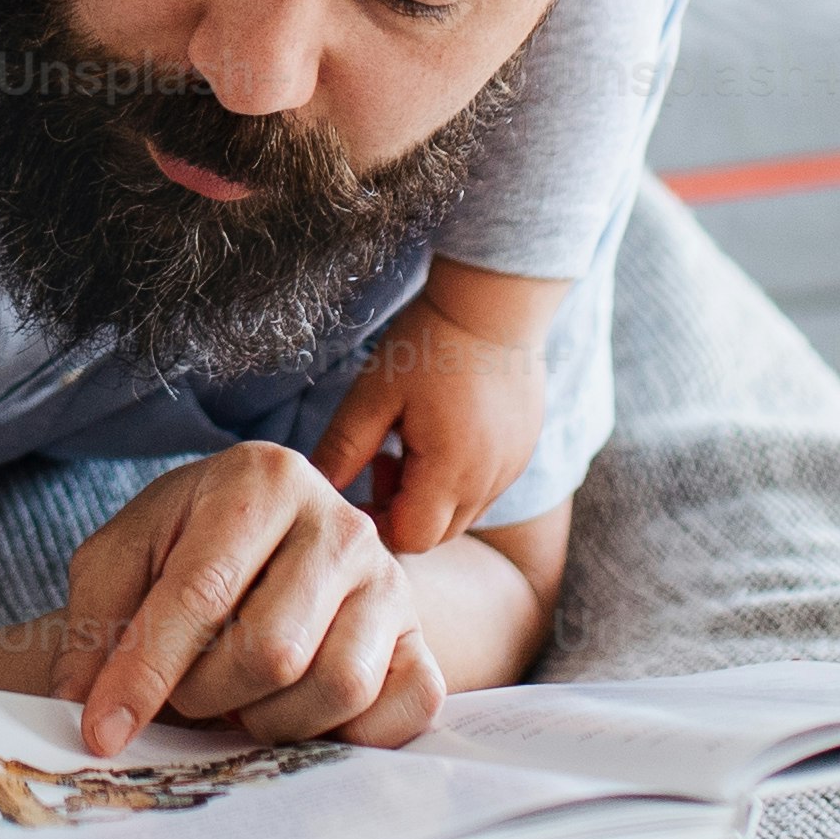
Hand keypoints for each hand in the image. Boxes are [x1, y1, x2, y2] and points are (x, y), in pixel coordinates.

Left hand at [41, 445, 449, 752]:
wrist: (272, 540)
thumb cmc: (193, 544)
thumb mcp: (128, 553)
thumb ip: (93, 617)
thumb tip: (80, 701)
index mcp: (262, 479)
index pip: (200, 592)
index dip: (144, 672)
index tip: (101, 731)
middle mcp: (342, 522)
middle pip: (273, 650)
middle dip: (207, 695)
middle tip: (184, 692)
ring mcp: (392, 581)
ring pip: (337, 686)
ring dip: (268, 720)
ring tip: (237, 698)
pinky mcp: (423, 638)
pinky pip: (403, 708)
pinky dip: (344, 735)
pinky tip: (298, 711)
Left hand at [311, 322, 553, 561]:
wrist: (495, 300)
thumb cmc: (429, 343)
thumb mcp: (374, 393)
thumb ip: (343, 447)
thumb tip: (316, 489)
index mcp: (451, 471)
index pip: (411, 538)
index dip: (377, 521)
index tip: (360, 480)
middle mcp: (489, 481)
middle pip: (438, 533)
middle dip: (402, 510)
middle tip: (382, 457)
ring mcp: (511, 467)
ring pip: (463, 511)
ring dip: (430, 494)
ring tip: (411, 438)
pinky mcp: (523, 449)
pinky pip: (485, 486)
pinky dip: (457, 476)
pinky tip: (441, 429)